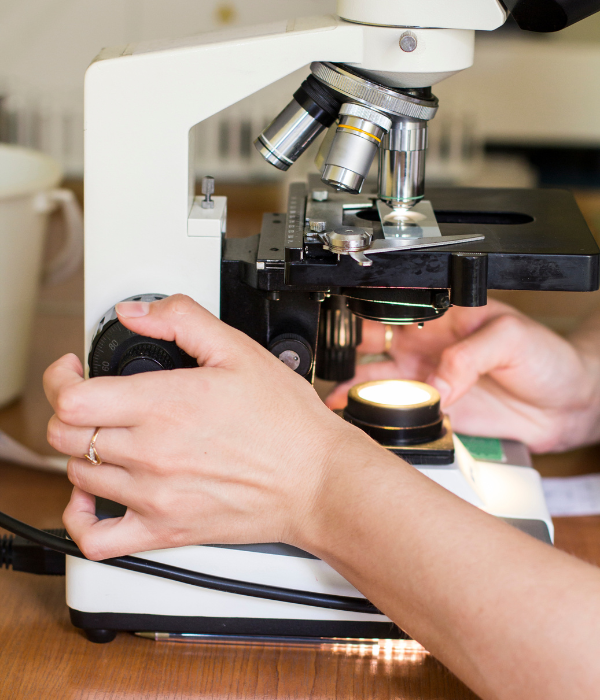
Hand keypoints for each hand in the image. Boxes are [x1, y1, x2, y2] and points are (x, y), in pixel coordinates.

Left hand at [44, 295, 361, 559]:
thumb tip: (136, 313)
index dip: (62, 378)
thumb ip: (181, 320)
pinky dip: (78, 521)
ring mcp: (154, 497)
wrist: (316, 480)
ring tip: (110, 439)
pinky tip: (90, 501)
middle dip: (70, 410)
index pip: (73, 399)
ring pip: (77, 476)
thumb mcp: (239, 350)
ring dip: (85, 451)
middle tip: (91, 400)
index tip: (74, 371)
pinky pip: (96, 539)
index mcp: (165, 406)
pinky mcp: (165, 530)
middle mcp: (152, 454)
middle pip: (67, 435)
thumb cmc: (286, 422)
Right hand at [326, 298, 599, 452]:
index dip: (369, 313)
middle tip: (338, 364)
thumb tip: (435, 383)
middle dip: (349, 350)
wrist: (567, 406)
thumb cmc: (547, 358)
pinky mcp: (433, 408)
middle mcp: (428, 344)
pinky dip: (374, 412)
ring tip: (339, 397)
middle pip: (373, 342)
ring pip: (377, 378)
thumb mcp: (511, 338)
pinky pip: (396, 409)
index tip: (352, 329)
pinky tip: (359, 414)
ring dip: (356, 386)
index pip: (395, 307)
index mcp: (442, 316)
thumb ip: (468, 355)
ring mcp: (427, 376)